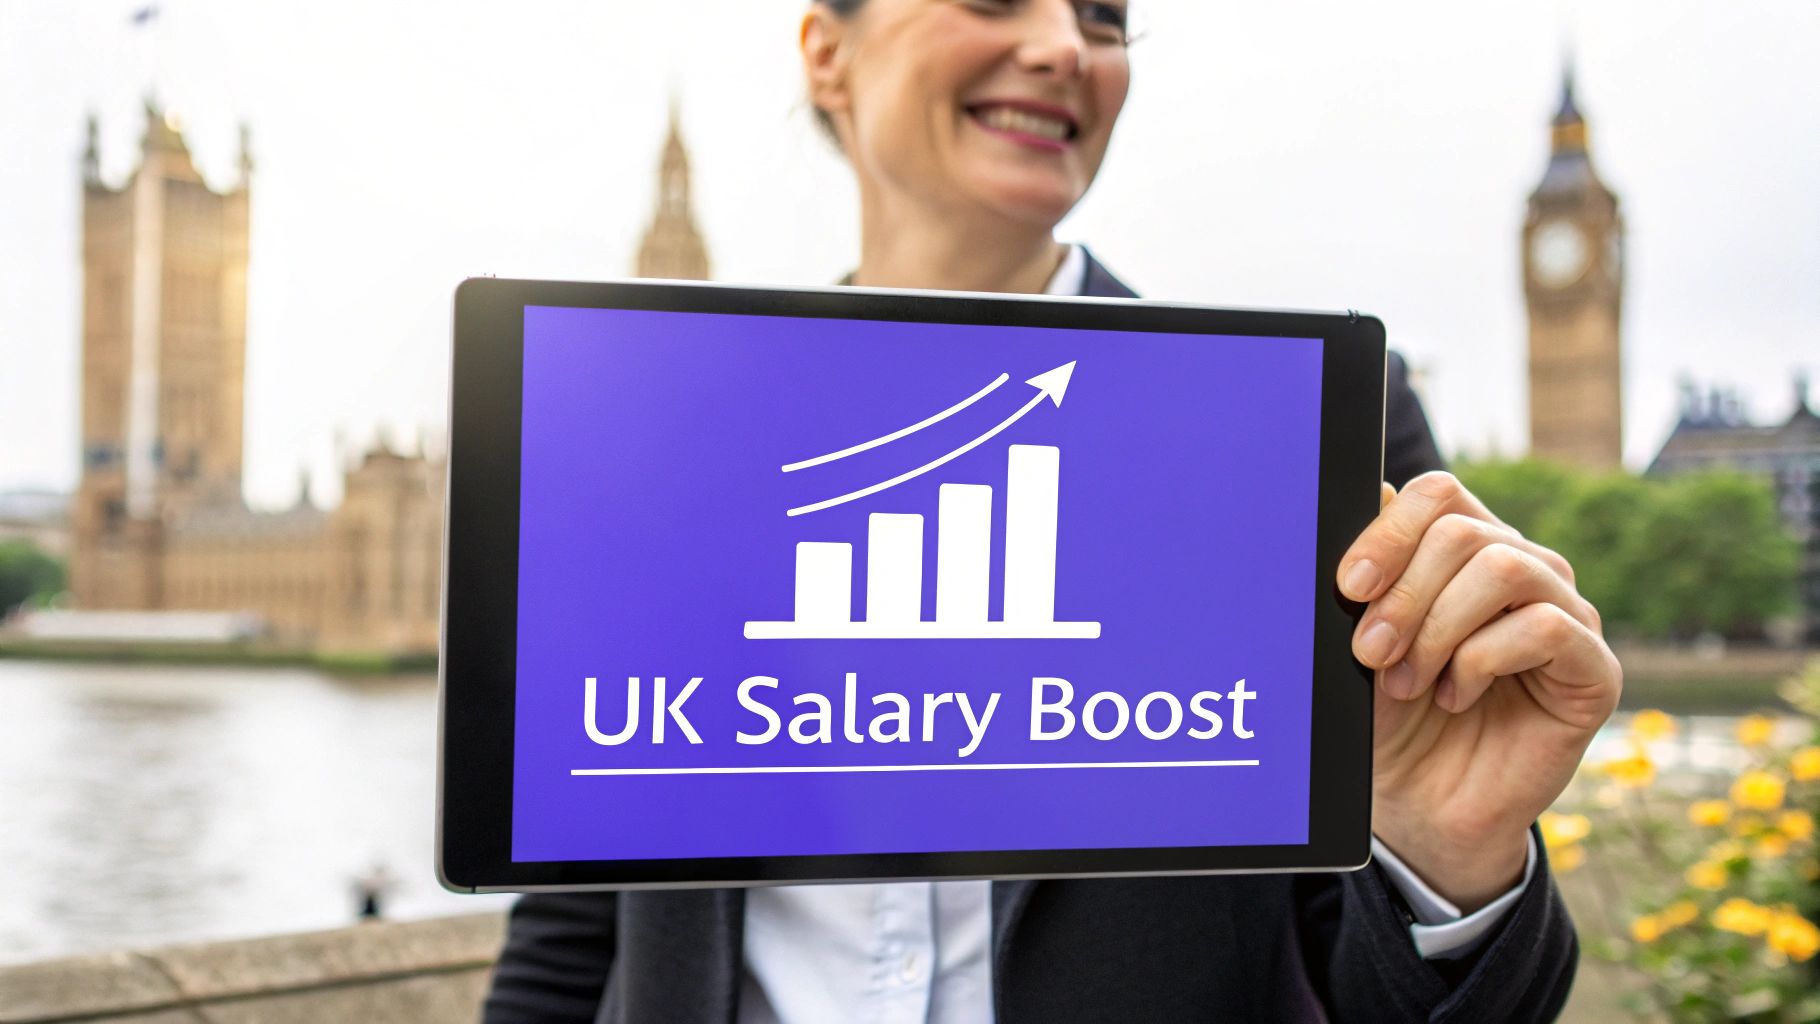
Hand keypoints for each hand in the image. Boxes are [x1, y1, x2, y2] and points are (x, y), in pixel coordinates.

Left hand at [1339, 472, 1621, 911]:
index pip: (1440, 493)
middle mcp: (1523, 570)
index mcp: (1468, 551)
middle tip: (1370, 652)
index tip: (1348, 586)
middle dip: (1404, 593)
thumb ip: (1372, 573)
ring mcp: (1566, 615)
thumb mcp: (1363, 640)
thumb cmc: (1390, 718)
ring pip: (1504, 569)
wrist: (1420, 807)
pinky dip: (1482, 660)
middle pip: (1463, 531)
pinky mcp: (1593, 669)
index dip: (1390, 531)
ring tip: (1408, 680)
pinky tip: (1456, 696)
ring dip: (1438, 628)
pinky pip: (1544, 628)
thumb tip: (1373, 491)